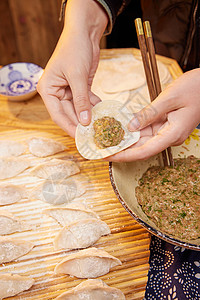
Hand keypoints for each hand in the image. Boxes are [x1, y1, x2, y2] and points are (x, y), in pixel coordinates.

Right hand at [37, 0, 107, 136]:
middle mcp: (56, 92)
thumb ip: (81, 100)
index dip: (69, 127)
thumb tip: (85, 121)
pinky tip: (103, 114)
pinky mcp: (80, 88)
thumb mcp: (77, 76)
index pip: (58, 115)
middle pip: (69, 114)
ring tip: (100, 127)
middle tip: (93, 135)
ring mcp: (68, 91)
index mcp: (48, 90)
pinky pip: (86, 102)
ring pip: (79, 109)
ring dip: (89, 117)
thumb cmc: (74, 49)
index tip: (80, 137)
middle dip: (81, 124)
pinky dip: (94, 107)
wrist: (84, 33)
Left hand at [105, 68, 199, 161]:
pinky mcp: (165, 125)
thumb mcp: (169, 98)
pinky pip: (147, 130)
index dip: (125, 155)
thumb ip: (148, 114)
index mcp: (172, 134)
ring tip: (107, 139)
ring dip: (126, 140)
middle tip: (102, 148)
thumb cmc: (194, 88)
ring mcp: (167, 132)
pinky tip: (120, 128)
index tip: (108, 156)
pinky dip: (133, 130)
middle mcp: (169, 136)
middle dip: (121, 149)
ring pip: (143, 140)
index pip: (144, 151)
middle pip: (141, 148)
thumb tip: (130, 127)